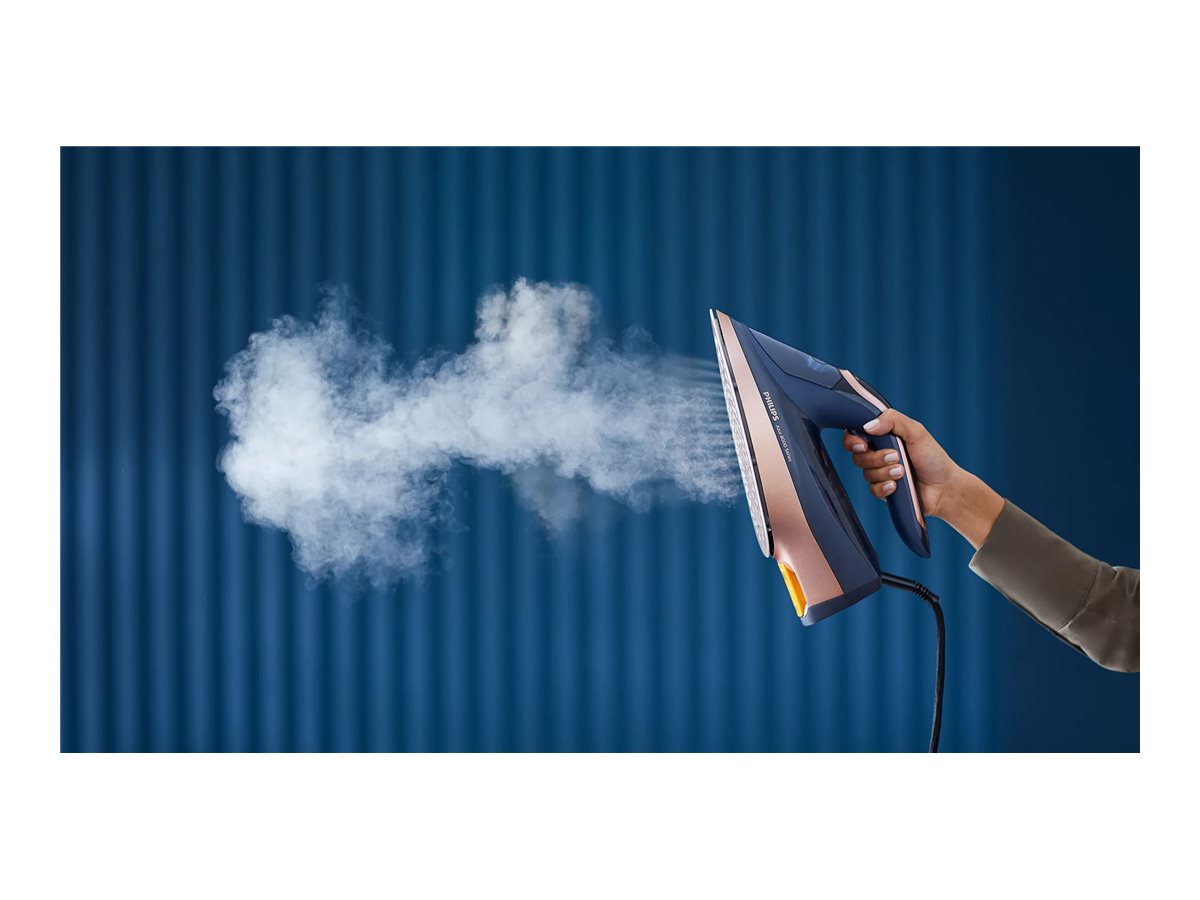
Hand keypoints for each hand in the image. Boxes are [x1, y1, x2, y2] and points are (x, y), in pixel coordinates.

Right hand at [841, 408, 1004, 548]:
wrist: (945, 488)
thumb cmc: (934, 459)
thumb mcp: (916, 432)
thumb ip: (892, 420)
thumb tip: (868, 426)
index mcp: (884, 437)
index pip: (855, 435)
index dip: (853, 441)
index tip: (863, 444)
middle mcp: (879, 454)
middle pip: (857, 456)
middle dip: (876, 458)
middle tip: (896, 457)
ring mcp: (880, 473)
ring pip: (866, 473)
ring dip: (885, 472)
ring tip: (903, 472)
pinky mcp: (883, 490)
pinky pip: (872, 489)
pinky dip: (885, 487)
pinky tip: (897, 486)